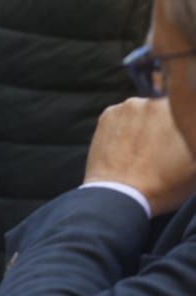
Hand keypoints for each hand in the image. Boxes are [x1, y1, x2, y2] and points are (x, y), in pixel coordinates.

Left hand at [83, 97, 195, 215]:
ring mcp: (127, 106)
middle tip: (165, 147)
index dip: (186, 123)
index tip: (184, 136)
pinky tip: (130, 147)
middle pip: (165, 107)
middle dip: (168, 123)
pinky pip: (123, 115)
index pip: (187, 106)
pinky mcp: (107, 114)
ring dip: (147, 123)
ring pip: (144, 110)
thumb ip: (193, 135)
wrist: (120, 194)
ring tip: (146, 150)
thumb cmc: (165, 184)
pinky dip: (127, 127)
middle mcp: (152, 102)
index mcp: (177, 110)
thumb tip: (188, 128)